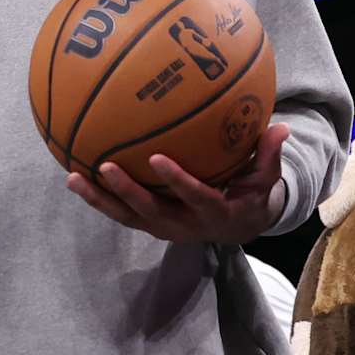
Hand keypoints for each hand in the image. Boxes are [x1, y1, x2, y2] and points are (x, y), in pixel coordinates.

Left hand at [66, 123, 291, 244]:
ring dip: (100, 199)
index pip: (196, 197)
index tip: (157, 159)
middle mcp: (184, 224)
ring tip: (73, 177)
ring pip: (127, 217)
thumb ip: (268, 154)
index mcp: (214, 212)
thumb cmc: (250, 193)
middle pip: (151, 212)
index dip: (177, 181)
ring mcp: (162, 227)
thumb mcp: (264, 179)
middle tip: (105, 167)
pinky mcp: (147, 224)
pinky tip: (74, 176)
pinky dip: (97, 198)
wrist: (238, 227)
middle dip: (127, 192)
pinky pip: (119, 213)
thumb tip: (281, 126)